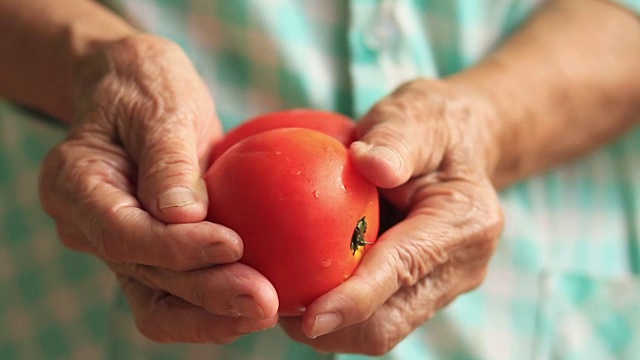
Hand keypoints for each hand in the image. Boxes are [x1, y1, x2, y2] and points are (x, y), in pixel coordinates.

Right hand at [39, 34, 277, 342]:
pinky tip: (254, 305)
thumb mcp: (162, 107)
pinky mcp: (150, 252)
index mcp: (75, 184)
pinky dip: (213, 304)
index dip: (176, 249)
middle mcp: (88, 226)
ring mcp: (119, 244)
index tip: (233, 245)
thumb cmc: (148, 87)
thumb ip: (168, 159)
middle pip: (145, 275)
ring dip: (212, 312)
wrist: (137, 89)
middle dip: (206, 293)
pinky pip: (175, 292)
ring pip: (158, 299)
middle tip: (263, 300)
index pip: (122, 233)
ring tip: (265, 310)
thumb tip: (184, 216)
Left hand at [279, 79, 503, 353]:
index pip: (402, 269)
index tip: (308, 316)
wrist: (461, 145)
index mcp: (464, 224)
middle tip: (271, 308)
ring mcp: (444, 284)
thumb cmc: (431, 124)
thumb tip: (368, 163)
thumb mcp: (414, 115)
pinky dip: (338, 312)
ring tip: (279, 304)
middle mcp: (461, 266)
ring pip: (381, 329)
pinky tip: (301, 290)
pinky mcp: (423, 290)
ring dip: (329, 327)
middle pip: (390, 321)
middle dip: (332, 327)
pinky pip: (378, 315)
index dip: (355, 299)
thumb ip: (396, 139)